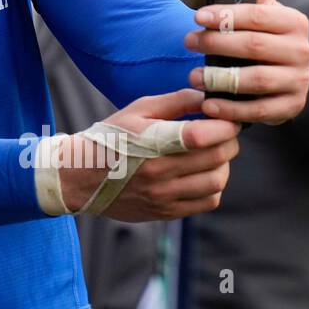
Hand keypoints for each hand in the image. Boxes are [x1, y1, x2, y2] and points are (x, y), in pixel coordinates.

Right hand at [58, 89, 240, 219]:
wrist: (79, 176)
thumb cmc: (109, 137)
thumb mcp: (136, 111)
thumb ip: (174, 102)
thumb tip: (207, 96)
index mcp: (151, 142)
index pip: (203, 135)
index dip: (225, 124)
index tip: (228, 118)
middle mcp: (159, 172)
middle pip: (217, 157)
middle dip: (229, 141)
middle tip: (224, 133)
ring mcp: (163, 195)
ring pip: (217, 181)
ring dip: (224, 165)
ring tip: (213, 153)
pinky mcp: (166, 212)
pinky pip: (208, 201)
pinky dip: (213, 186)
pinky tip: (202, 174)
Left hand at [184, 0, 308, 125]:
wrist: (268, 74)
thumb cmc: (256, 30)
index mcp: (295, 21)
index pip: (258, 16)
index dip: (225, 16)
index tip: (196, 16)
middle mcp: (303, 52)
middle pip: (252, 47)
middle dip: (215, 44)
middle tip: (186, 42)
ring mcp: (299, 82)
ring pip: (254, 79)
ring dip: (218, 77)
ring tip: (191, 74)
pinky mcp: (290, 108)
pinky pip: (259, 111)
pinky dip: (230, 108)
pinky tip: (207, 103)